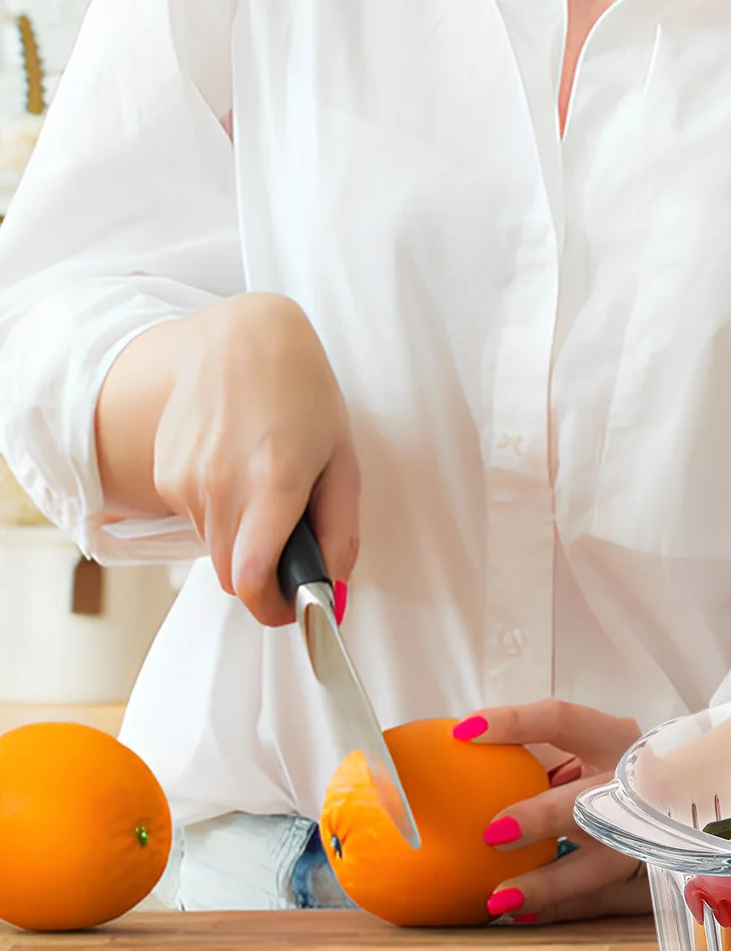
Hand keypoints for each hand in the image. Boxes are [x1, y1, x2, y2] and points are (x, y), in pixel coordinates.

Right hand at [97, 292, 358, 625]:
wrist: (240, 340)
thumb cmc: (303, 397)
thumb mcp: (343, 463)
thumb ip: (340, 533)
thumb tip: (334, 587)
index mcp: (273, 483)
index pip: (250, 580)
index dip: (272, 608)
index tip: (291, 610)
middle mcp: (220, 485)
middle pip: (231, 576)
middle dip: (262, 580)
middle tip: (290, 561)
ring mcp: (185, 479)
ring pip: (213, 550)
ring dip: (240, 544)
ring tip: (267, 497)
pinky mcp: (166, 474)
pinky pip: (195, 521)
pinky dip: (219, 516)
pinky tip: (237, 475)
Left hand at [456, 699, 647, 923]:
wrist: (685, 806)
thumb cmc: (610, 778)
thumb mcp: (585, 755)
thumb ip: (537, 758)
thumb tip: (455, 753)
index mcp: (614, 740)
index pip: (563, 721)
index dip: (514, 724)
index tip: (463, 735)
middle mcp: (638, 783)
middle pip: (590, 799)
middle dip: (543, 816)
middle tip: (493, 834)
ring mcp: (649, 834)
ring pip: (601, 862)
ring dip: (549, 881)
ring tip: (500, 899)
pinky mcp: (653, 877)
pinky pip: (600, 899)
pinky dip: (559, 908)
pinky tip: (522, 915)